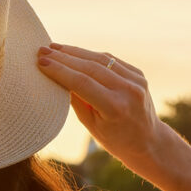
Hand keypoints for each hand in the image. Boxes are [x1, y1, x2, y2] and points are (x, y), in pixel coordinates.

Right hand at [35, 43, 168, 173]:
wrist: (149, 142)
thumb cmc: (115, 139)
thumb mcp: (91, 125)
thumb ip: (76, 100)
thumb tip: (56, 76)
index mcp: (115, 107)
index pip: (82, 82)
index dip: (59, 70)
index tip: (41, 62)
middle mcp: (128, 91)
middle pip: (90, 67)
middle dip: (63, 57)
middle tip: (42, 50)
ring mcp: (136, 80)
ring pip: (100, 59)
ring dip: (75, 52)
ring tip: (55, 48)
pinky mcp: (138, 74)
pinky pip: (110, 60)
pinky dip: (90, 55)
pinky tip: (74, 52)